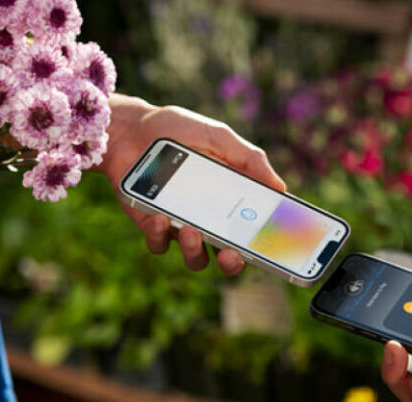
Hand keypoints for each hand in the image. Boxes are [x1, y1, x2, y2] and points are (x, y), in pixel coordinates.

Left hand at [98, 94, 286, 275]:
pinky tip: (158, 217)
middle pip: (227, 256)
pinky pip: (159, 244)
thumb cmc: (178, 130)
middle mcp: (208, 219)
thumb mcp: (219, 137)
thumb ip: (250, 158)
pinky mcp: (151, 225)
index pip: (253, 232)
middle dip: (232, 262)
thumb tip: (281, 187)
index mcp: (230, 201)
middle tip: (230, 254)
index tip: (271, 249)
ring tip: (190, 231)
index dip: (264, 246)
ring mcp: (179, 225)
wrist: (130, 128)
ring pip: (195, 257)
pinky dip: (160, 235)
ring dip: (195, 251)